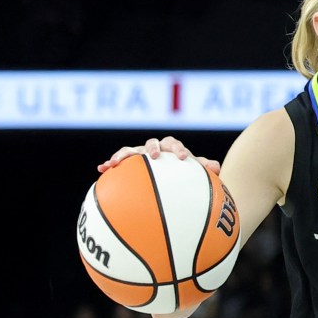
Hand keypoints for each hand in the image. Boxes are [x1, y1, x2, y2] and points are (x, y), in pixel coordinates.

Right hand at [98, 136, 219, 174]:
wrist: (170, 175)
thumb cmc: (183, 173)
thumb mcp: (194, 172)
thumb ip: (204, 168)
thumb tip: (216, 168)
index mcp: (171, 148)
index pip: (174, 144)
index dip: (178, 149)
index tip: (182, 158)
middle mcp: (154, 148)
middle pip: (152, 142)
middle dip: (152, 148)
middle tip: (153, 157)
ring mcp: (139, 154)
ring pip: (130, 150)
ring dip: (122, 154)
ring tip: (114, 162)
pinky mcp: (127, 163)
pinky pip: (117, 162)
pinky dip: (109, 164)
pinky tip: (101, 170)